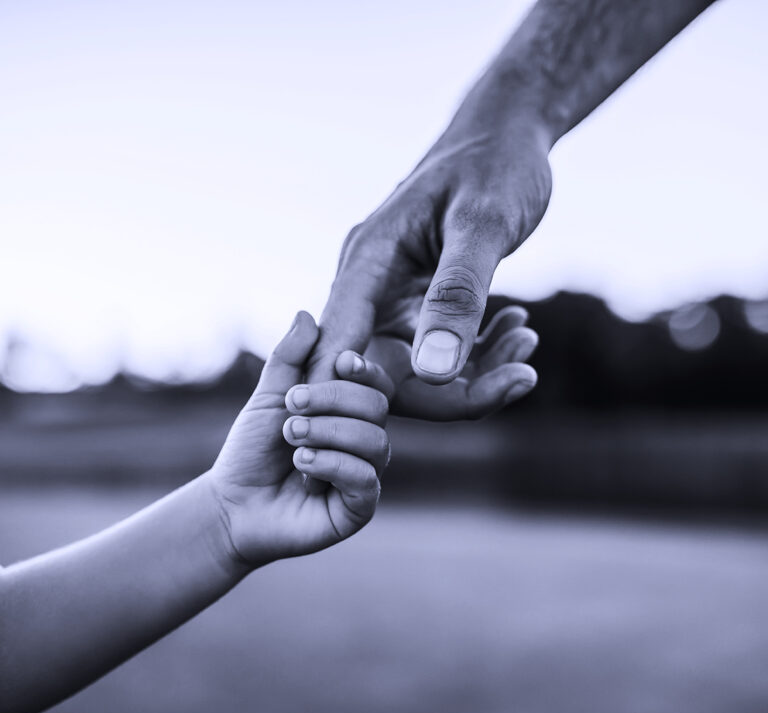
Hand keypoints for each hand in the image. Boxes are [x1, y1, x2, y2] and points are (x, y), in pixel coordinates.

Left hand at [208, 311, 391, 568]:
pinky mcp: (359, 507)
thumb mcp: (269, 398)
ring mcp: (365, 473)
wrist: (233, 504)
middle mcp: (364, 440)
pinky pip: (365, 478)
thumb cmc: (252, 450)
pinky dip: (331, 464)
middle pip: (377, 407)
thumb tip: (306, 315)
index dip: (365, 370)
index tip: (339, 363)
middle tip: (292, 408)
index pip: (377, 383)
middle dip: (333, 400)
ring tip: (292, 438)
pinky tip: (302, 465)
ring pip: (374, 441)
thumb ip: (288, 358)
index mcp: (349, 412)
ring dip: (328, 432)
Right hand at [311, 112, 550, 418]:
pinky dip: (479, 352)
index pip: (342, 349)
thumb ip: (456, 296)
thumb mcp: (483, 225)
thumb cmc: (494, 165)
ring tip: (528, 342)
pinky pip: (438, 351)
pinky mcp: (417, 303)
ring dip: (475, 372)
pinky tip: (519, 328)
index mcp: (366, 264)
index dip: (360, 398)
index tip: (417, 421)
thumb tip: (435, 372)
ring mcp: (392, 298)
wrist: (505, 134)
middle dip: (453, 391)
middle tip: (523, 376)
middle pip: (384, 374)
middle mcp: (369, 287)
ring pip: (416, 369)